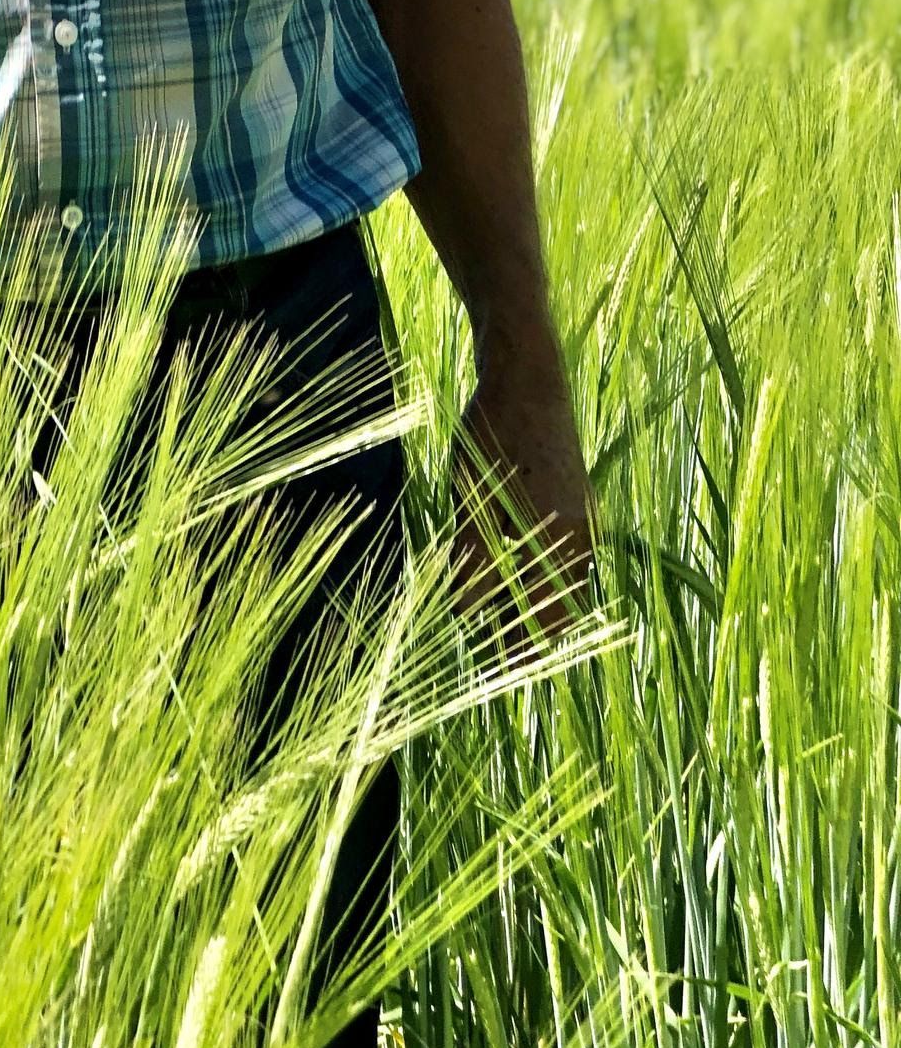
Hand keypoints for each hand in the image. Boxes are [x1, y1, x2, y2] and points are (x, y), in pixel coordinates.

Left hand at [453, 352, 595, 640]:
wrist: (528, 375)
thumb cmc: (494, 434)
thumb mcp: (472, 497)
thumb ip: (473, 557)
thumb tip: (464, 610)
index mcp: (559, 543)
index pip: (545, 621)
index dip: (520, 650)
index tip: (494, 673)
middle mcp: (580, 538)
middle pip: (557, 607)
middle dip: (524, 631)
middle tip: (487, 650)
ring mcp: (582, 519)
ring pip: (559, 582)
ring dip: (528, 601)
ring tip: (488, 616)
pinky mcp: (576, 502)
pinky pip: (560, 555)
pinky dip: (534, 571)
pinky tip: (505, 571)